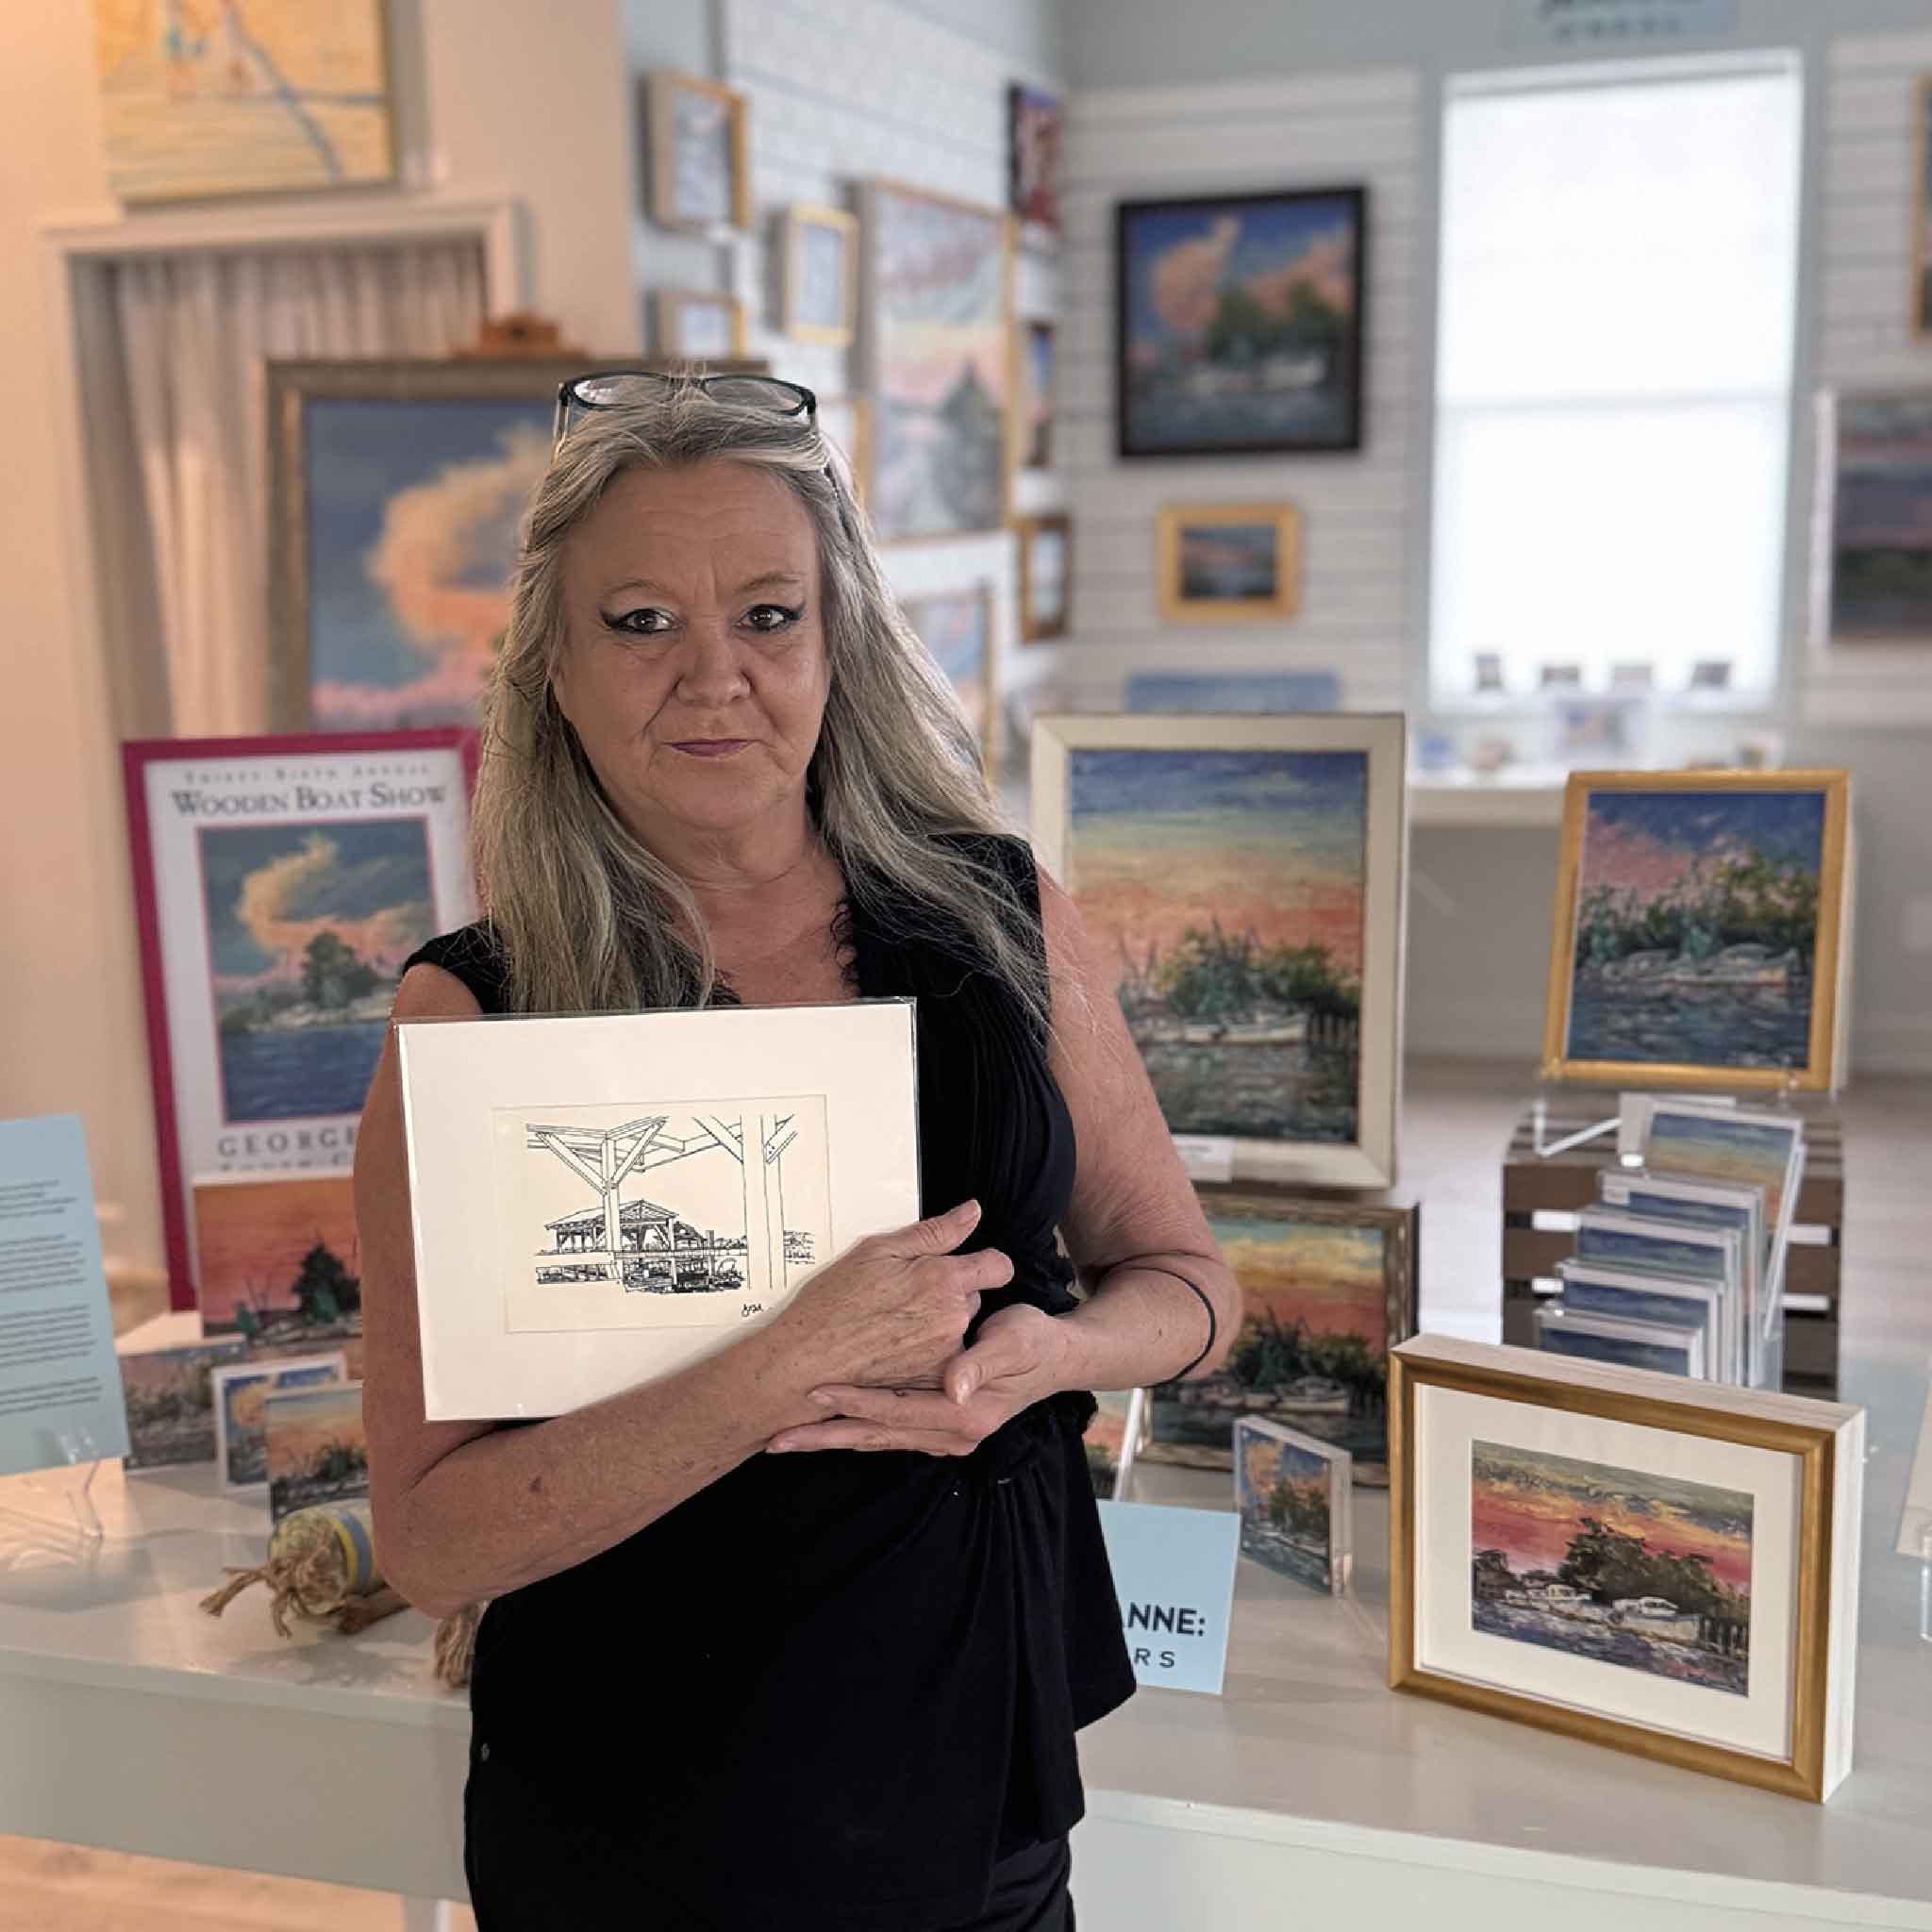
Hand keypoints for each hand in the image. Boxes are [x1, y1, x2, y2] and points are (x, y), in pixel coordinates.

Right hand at [762, 1199, 1013, 1397]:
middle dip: (950, 1294)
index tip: (967, 1264)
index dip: (985, 1262)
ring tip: (895, 1325)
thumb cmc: (834, 1304)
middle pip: (974, 1298)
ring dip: (939, 1325)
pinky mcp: (932, 1382)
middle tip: (907, 1296)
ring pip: (958, 1330)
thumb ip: (935, 1233)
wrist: (807, 1362)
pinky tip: (895, 1349)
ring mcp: (945, 1355)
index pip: (998, 1266)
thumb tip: (973, 1212)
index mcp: (943, 1280)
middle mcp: (953, 1319)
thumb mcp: (878, 1251)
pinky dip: (928, 1354)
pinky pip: (946, 1360)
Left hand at [768, 1303, 1070, 1457]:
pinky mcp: (937, 1431)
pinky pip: (887, 1435)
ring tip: (786, 1440)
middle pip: (876, 1437)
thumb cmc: (1033, 1341)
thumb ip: (981, 1362)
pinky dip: (853, 1433)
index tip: (814, 1392)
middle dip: (825, 1437)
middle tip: (776, 1438)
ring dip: (831, 1440)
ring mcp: (944, 1438)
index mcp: (965, 1417)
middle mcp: (951, 1437)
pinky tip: (825, 1431)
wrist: (1055, 1357)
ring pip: (876, 1440)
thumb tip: (952, 1386)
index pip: (896, 1411)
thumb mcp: (1014, 1341)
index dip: (855, 1402)